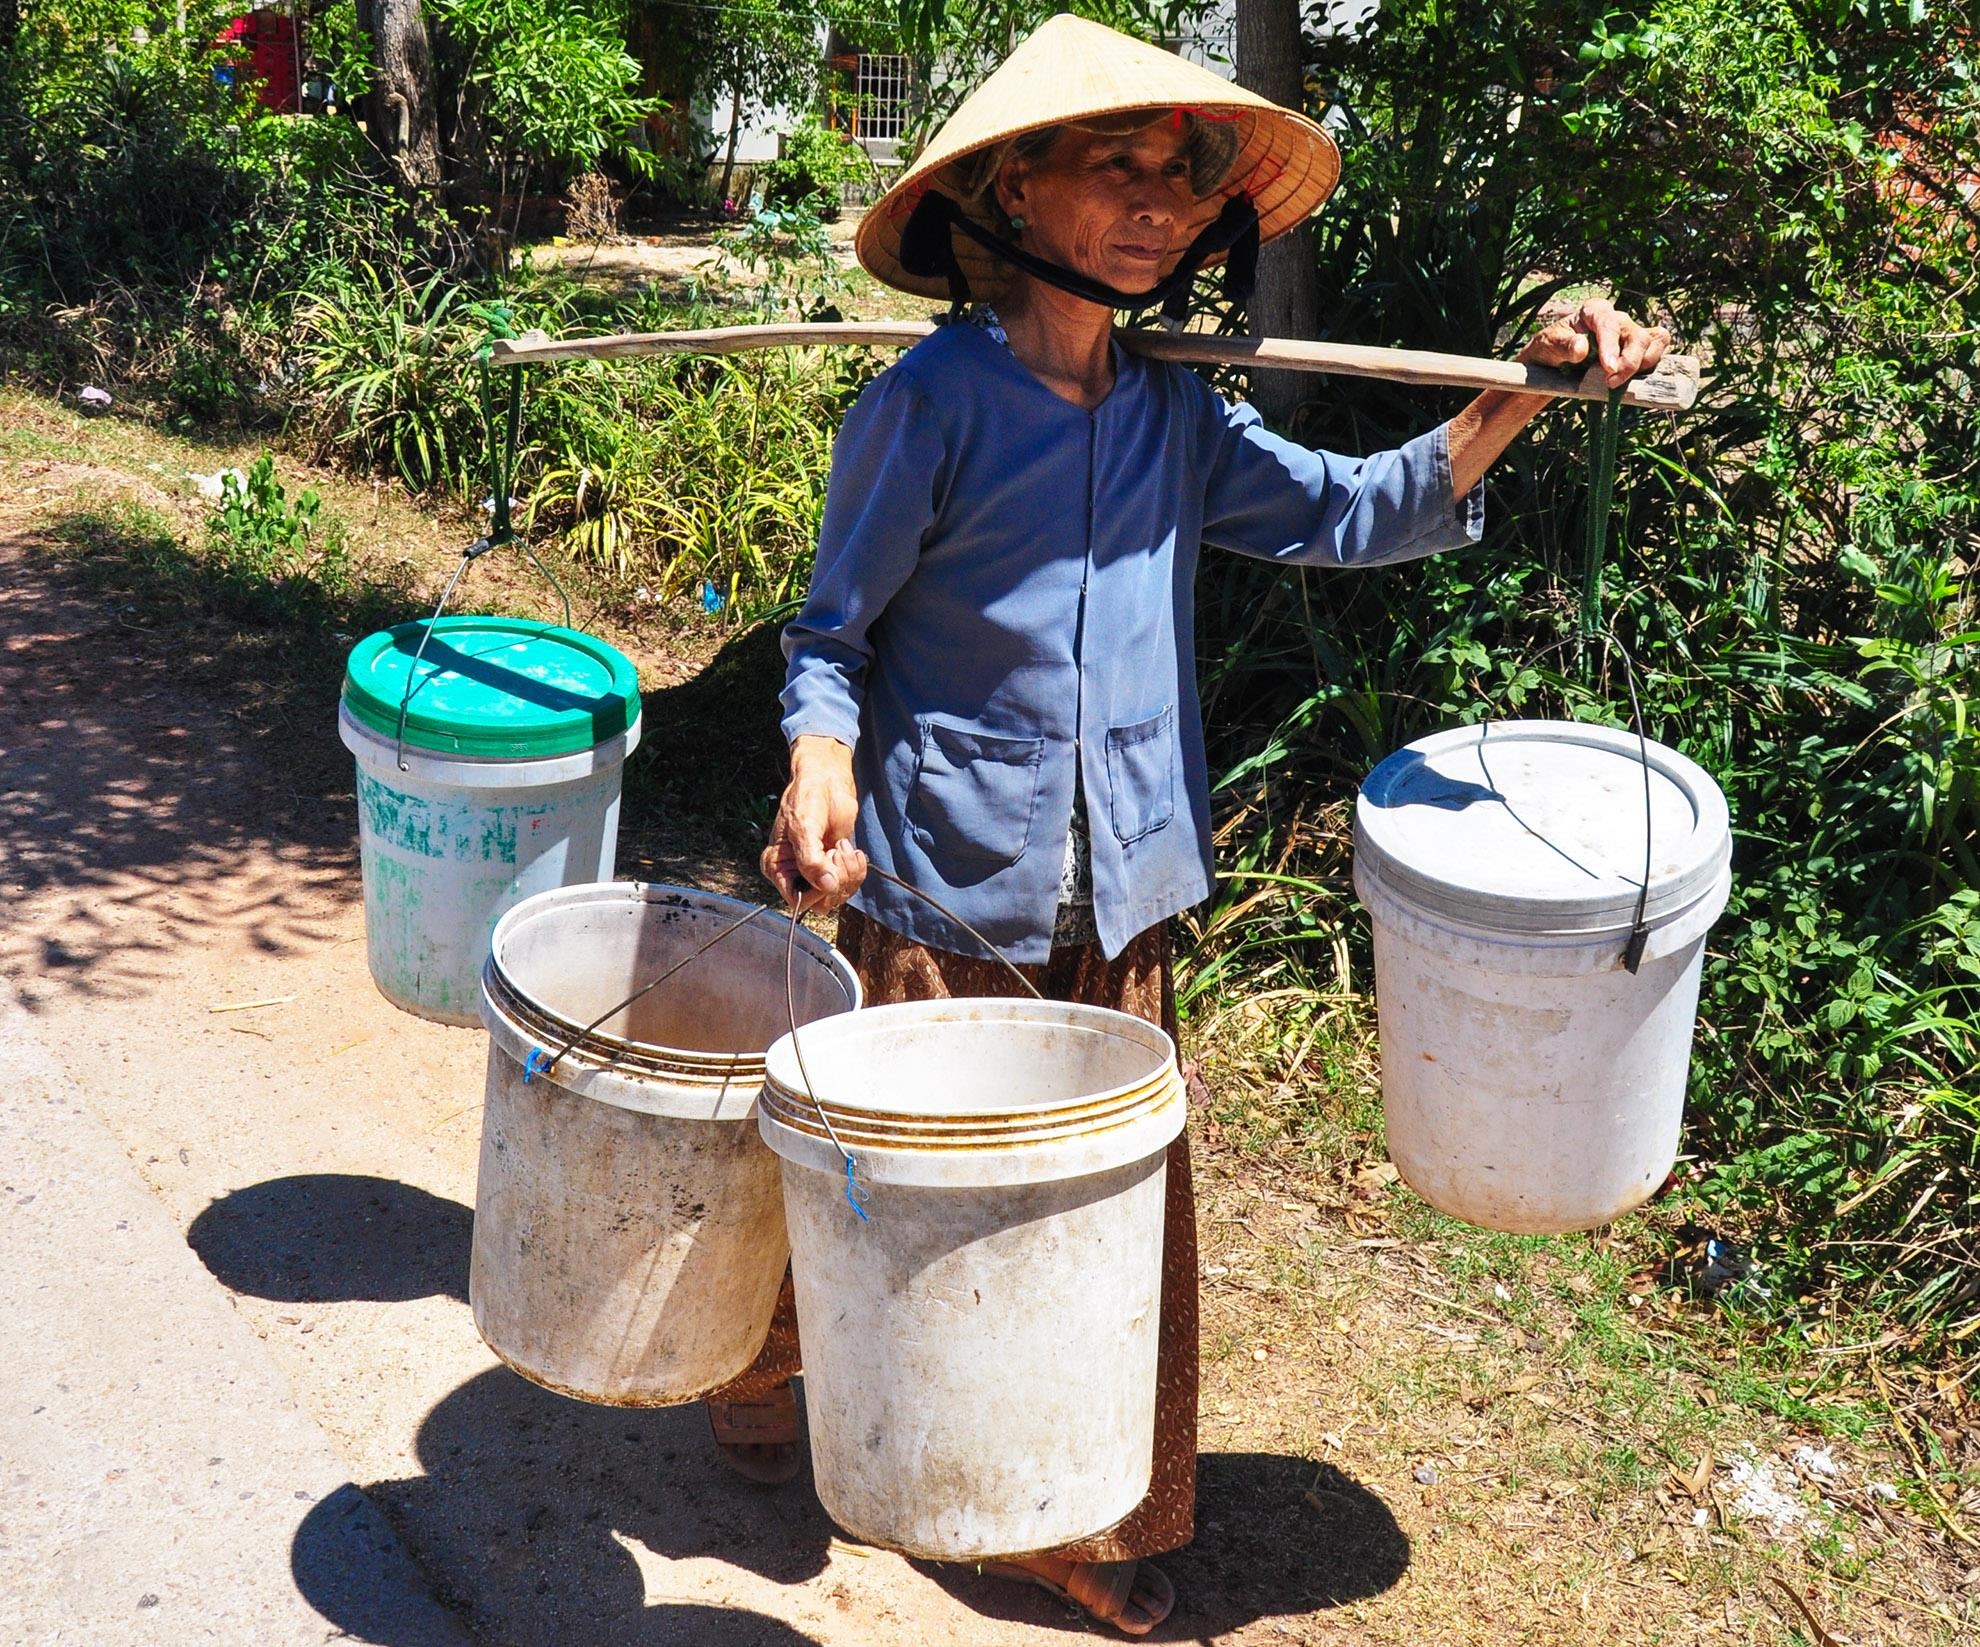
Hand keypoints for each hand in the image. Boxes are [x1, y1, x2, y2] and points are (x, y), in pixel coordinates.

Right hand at [761, 734, 866, 913]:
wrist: (827, 779)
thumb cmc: (807, 797)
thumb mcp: (804, 827)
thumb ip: (811, 860)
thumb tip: (827, 886)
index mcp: (777, 866)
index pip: (796, 900)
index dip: (816, 890)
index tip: (827, 865)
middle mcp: (795, 873)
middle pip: (820, 901)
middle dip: (836, 879)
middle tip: (836, 850)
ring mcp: (817, 871)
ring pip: (838, 895)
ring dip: (849, 872)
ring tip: (843, 846)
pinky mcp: (836, 866)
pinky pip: (850, 883)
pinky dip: (857, 869)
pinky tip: (851, 849)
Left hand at [1519, 297, 1670, 390]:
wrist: (1553, 362)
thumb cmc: (1550, 349)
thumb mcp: (1548, 345)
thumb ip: (1563, 346)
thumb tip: (1582, 348)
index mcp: (1594, 310)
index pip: (1609, 324)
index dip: (1611, 346)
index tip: (1608, 368)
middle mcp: (1617, 319)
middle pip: (1638, 336)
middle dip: (1630, 362)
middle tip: (1611, 383)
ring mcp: (1631, 334)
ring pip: (1654, 343)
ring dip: (1642, 366)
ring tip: (1618, 382)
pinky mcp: (1639, 349)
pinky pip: (1657, 351)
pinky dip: (1651, 365)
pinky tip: (1634, 378)